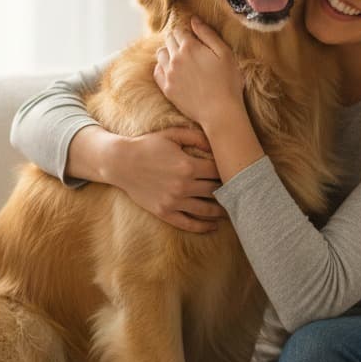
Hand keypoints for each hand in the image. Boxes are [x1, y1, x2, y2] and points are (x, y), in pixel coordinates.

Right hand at [107, 125, 228, 234]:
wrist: (121, 163)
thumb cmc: (148, 145)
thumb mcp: (172, 134)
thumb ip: (196, 137)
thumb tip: (218, 142)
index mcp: (188, 165)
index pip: (218, 170)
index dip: (228, 170)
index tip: (236, 171)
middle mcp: (183, 185)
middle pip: (215, 190)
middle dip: (228, 189)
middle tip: (239, 191)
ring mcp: (174, 201)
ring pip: (206, 209)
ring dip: (221, 211)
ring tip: (233, 210)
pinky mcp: (164, 212)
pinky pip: (188, 223)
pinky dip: (203, 227)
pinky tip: (213, 226)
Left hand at [154, 16, 245, 132]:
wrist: (220, 111)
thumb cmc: (228, 82)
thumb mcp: (225, 53)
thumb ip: (208, 34)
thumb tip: (194, 20)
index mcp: (190, 46)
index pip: (180, 30)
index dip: (187, 32)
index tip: (194, 38)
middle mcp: (175, 58)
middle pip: (169, 39)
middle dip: (177, 40)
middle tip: (190, 49)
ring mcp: (169, 73)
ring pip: (161, 54)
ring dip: (169, 52)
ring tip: (181, 60)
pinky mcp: (166, 88)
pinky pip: (157, 70)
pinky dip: (163, 67)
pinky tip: (173, 71)